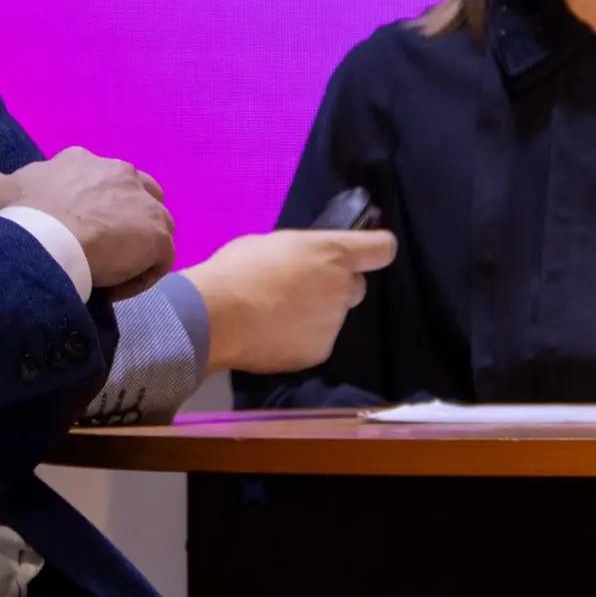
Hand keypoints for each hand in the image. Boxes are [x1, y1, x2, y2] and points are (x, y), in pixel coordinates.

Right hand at [0, 135, 174, 300]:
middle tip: (93, 253)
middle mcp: (119, 172)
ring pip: (149, 229)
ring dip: (131, 251)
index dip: (89, 212)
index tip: (70, 235)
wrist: (48, 242)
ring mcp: (143, 202)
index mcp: (82, 161)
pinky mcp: (158, 234)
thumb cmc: (22, 217)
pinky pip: (158, 259)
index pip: (100, 184)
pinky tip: (112, 287)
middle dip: (120, 224)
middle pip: (132, 200)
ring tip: (104, 272)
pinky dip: (139, 276)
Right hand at [184, 229, 397, 373]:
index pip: (382, 249)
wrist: (213, 318)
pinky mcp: (319, 352)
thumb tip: (304, 265)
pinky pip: (316, 340)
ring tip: (276, 315)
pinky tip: (272, 334)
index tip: (364, 252)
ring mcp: (333, 324)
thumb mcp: (272, 244)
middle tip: (300, 288)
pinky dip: (300, 338)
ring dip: (314, 313)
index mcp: (332, 254)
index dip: (375, 249)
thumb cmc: (236, 269)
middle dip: (335, 286)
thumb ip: (301, 254)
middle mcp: (342, 289)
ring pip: (332, 316)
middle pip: (355, 286)